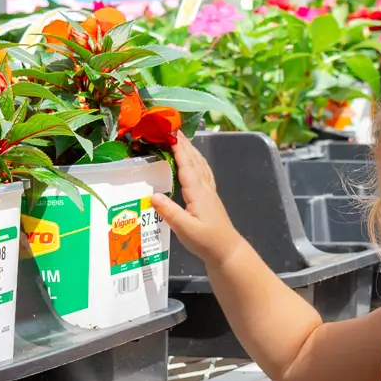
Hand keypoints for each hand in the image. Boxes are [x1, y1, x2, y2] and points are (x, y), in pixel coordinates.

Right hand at [151, 134, 242, 266]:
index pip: (187, 164)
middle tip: (172, 128)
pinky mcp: (211, 199)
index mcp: (198, 192)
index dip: (178, 147)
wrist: (227, 252)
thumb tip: (152, 195)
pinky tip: (195, 162)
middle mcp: (205, 188)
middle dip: (183, 143)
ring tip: (181, 139)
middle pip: (194, 160)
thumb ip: (169, 212)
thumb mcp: (185, 229)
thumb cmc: (207, 242)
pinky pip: (204, 174)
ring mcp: (210, 193)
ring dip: (191, 150)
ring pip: (201, 165)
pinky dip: (197, 162)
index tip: (169, 131)